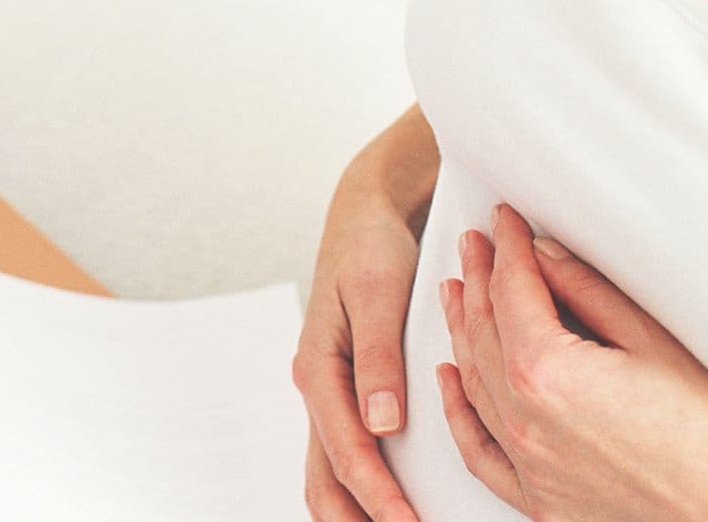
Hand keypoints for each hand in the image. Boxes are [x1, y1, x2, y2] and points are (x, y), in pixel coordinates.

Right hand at [293, 172, 424, 521]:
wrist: (363, 215)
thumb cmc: (373, 248)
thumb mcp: (379, 292)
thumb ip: (378, 359)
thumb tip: (381, 425)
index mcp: (319, 365)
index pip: (346, 449)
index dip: (377, 493)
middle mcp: (317, 385)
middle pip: (323, 476)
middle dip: (356, 516)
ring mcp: (329, 391)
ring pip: (329, 470)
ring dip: (354, 508)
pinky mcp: (347, 389)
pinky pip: (345, 450)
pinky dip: (362, 484)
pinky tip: (389, 502)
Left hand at [438, 205, 707, 520]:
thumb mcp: (655, 344)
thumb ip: (588, 294)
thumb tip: (546, 257)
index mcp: (547, 375)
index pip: (512, 292)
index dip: (508, 250)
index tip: (505, 223)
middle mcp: (524, 422)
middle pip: (485, 332)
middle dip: (478, 280)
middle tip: (475, 246)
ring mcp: (527, 466)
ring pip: (474, 383)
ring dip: (461, 331)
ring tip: (456, 292)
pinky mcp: (538, 499)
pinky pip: (478, 450)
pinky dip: (458, 409)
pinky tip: (449, 377)